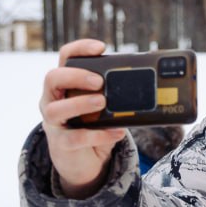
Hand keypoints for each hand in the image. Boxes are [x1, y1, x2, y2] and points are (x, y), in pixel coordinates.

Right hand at [39, 39, 125, 198]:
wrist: (84, 159)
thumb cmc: (95, 125)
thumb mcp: (106, 106)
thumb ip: (118, 95)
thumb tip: (153, 85)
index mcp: (66, 84)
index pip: (66, 58)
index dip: (80, 49)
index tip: (101, 47)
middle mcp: (53, 99)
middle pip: (52, 78)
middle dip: (76, 76)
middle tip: (99, 81)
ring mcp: (53, 122)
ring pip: (55, 109)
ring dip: (79, 104)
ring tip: (102, 102)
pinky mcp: (61, 143)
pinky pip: (73, 138)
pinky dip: (97, 134)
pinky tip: (116, 132)